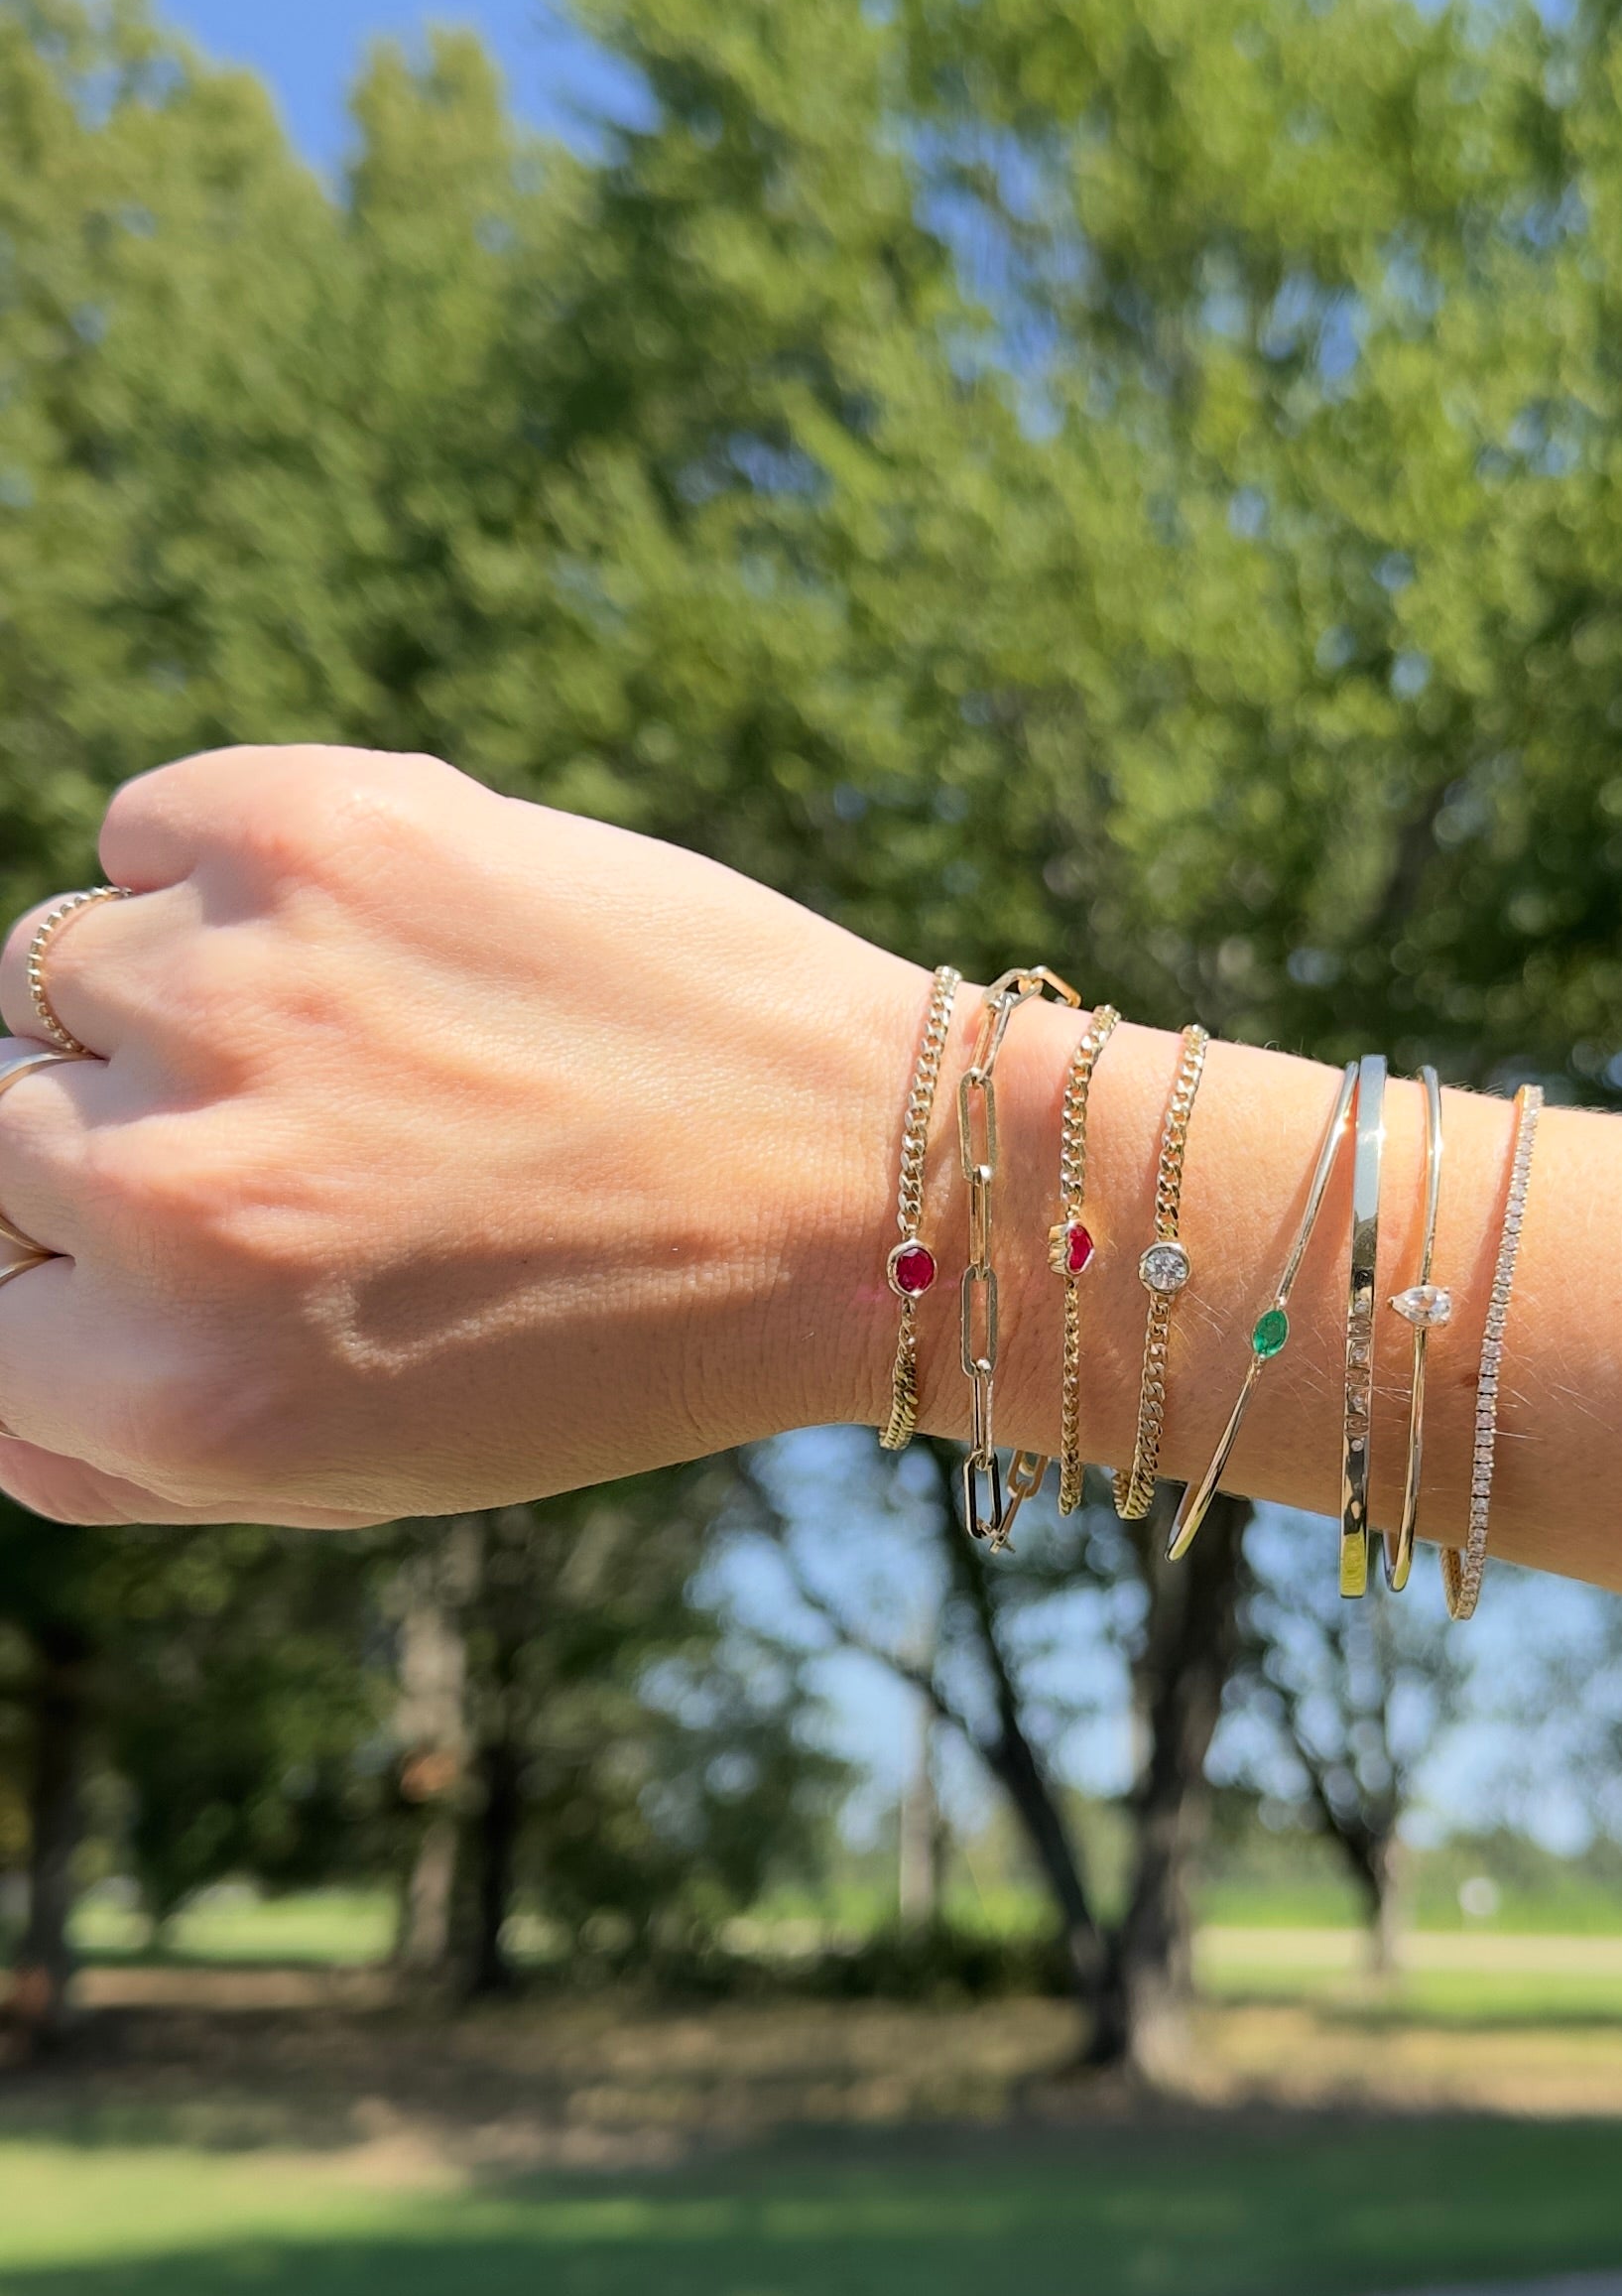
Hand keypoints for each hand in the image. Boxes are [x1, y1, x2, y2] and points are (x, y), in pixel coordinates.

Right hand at [0, 746, 917, 1526]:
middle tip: (314, 1143)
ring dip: (172, 1003)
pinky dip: (211, 868)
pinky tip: (363, 931)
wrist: (867, 1177)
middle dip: (117, 1140)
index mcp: (179, 1393)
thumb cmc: (621, 1334)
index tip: (187, 1253)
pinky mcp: (311, 834)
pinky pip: (141, 827)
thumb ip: (119, 1443)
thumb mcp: (357, 1468)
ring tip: (360, 1036)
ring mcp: (233, 998)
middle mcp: (175, 1200)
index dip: (69, 1277)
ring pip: (53, 973)